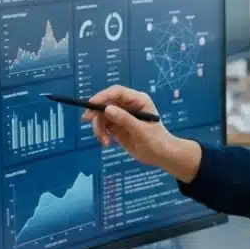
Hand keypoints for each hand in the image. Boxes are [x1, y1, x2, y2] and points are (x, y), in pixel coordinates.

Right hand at [84, 86, 199, 180]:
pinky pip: (104, 126)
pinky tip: (107, 143)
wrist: (161, 156)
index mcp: (138, 100)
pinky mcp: (117, 127)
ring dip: (99, 127)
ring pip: (102, 116)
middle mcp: (128, 106)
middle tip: (88, 122)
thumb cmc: (156, 141)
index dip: (103, 96)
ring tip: (105, 141)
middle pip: (106, 103)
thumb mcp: (141, 130)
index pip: (117, 92)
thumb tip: (107, 109)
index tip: (91, 104)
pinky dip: (102, 134)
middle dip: (97, 113)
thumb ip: (124, 119)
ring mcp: (122, 116)